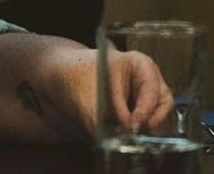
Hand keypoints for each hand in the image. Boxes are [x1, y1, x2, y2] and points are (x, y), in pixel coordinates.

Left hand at [0, 35, 171, 143]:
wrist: (50, 88)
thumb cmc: (72, 78)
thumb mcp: (88, 96)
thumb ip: (105, 117)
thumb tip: (122, 136)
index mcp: (141, 66)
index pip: (154, 90)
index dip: (146, 110)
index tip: (133, 127)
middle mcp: (145, 83)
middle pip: (163, 105)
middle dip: (154, 123)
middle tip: (138, 138)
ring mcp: (139, 102)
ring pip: (156, 120)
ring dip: (146, 134)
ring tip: (130, 144)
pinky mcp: (129, 119)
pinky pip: (141, 132)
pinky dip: (135, 140)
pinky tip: (123, 146)